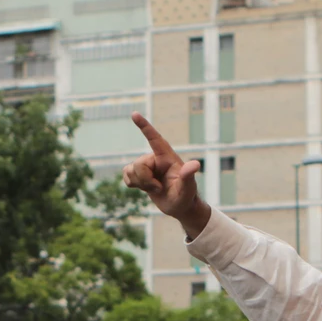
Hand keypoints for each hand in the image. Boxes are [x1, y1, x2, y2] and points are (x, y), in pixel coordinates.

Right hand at [121, 114, 206, 230]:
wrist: (180, 206)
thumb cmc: (186, 196)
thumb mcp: (188, 188)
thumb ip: (188, 176)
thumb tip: (195, 164)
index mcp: (167, 157)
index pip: (154, 138)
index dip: (144, 126)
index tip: (134, 114)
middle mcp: (155, 158)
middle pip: (138, 164)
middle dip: (146, 180)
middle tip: (159, 188)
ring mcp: (147, 166)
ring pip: (131, 170)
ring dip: (141, 184)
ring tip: (155, 189)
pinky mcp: (139, 174)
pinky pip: (126, 176)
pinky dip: (133, 184)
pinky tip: (144, 188)